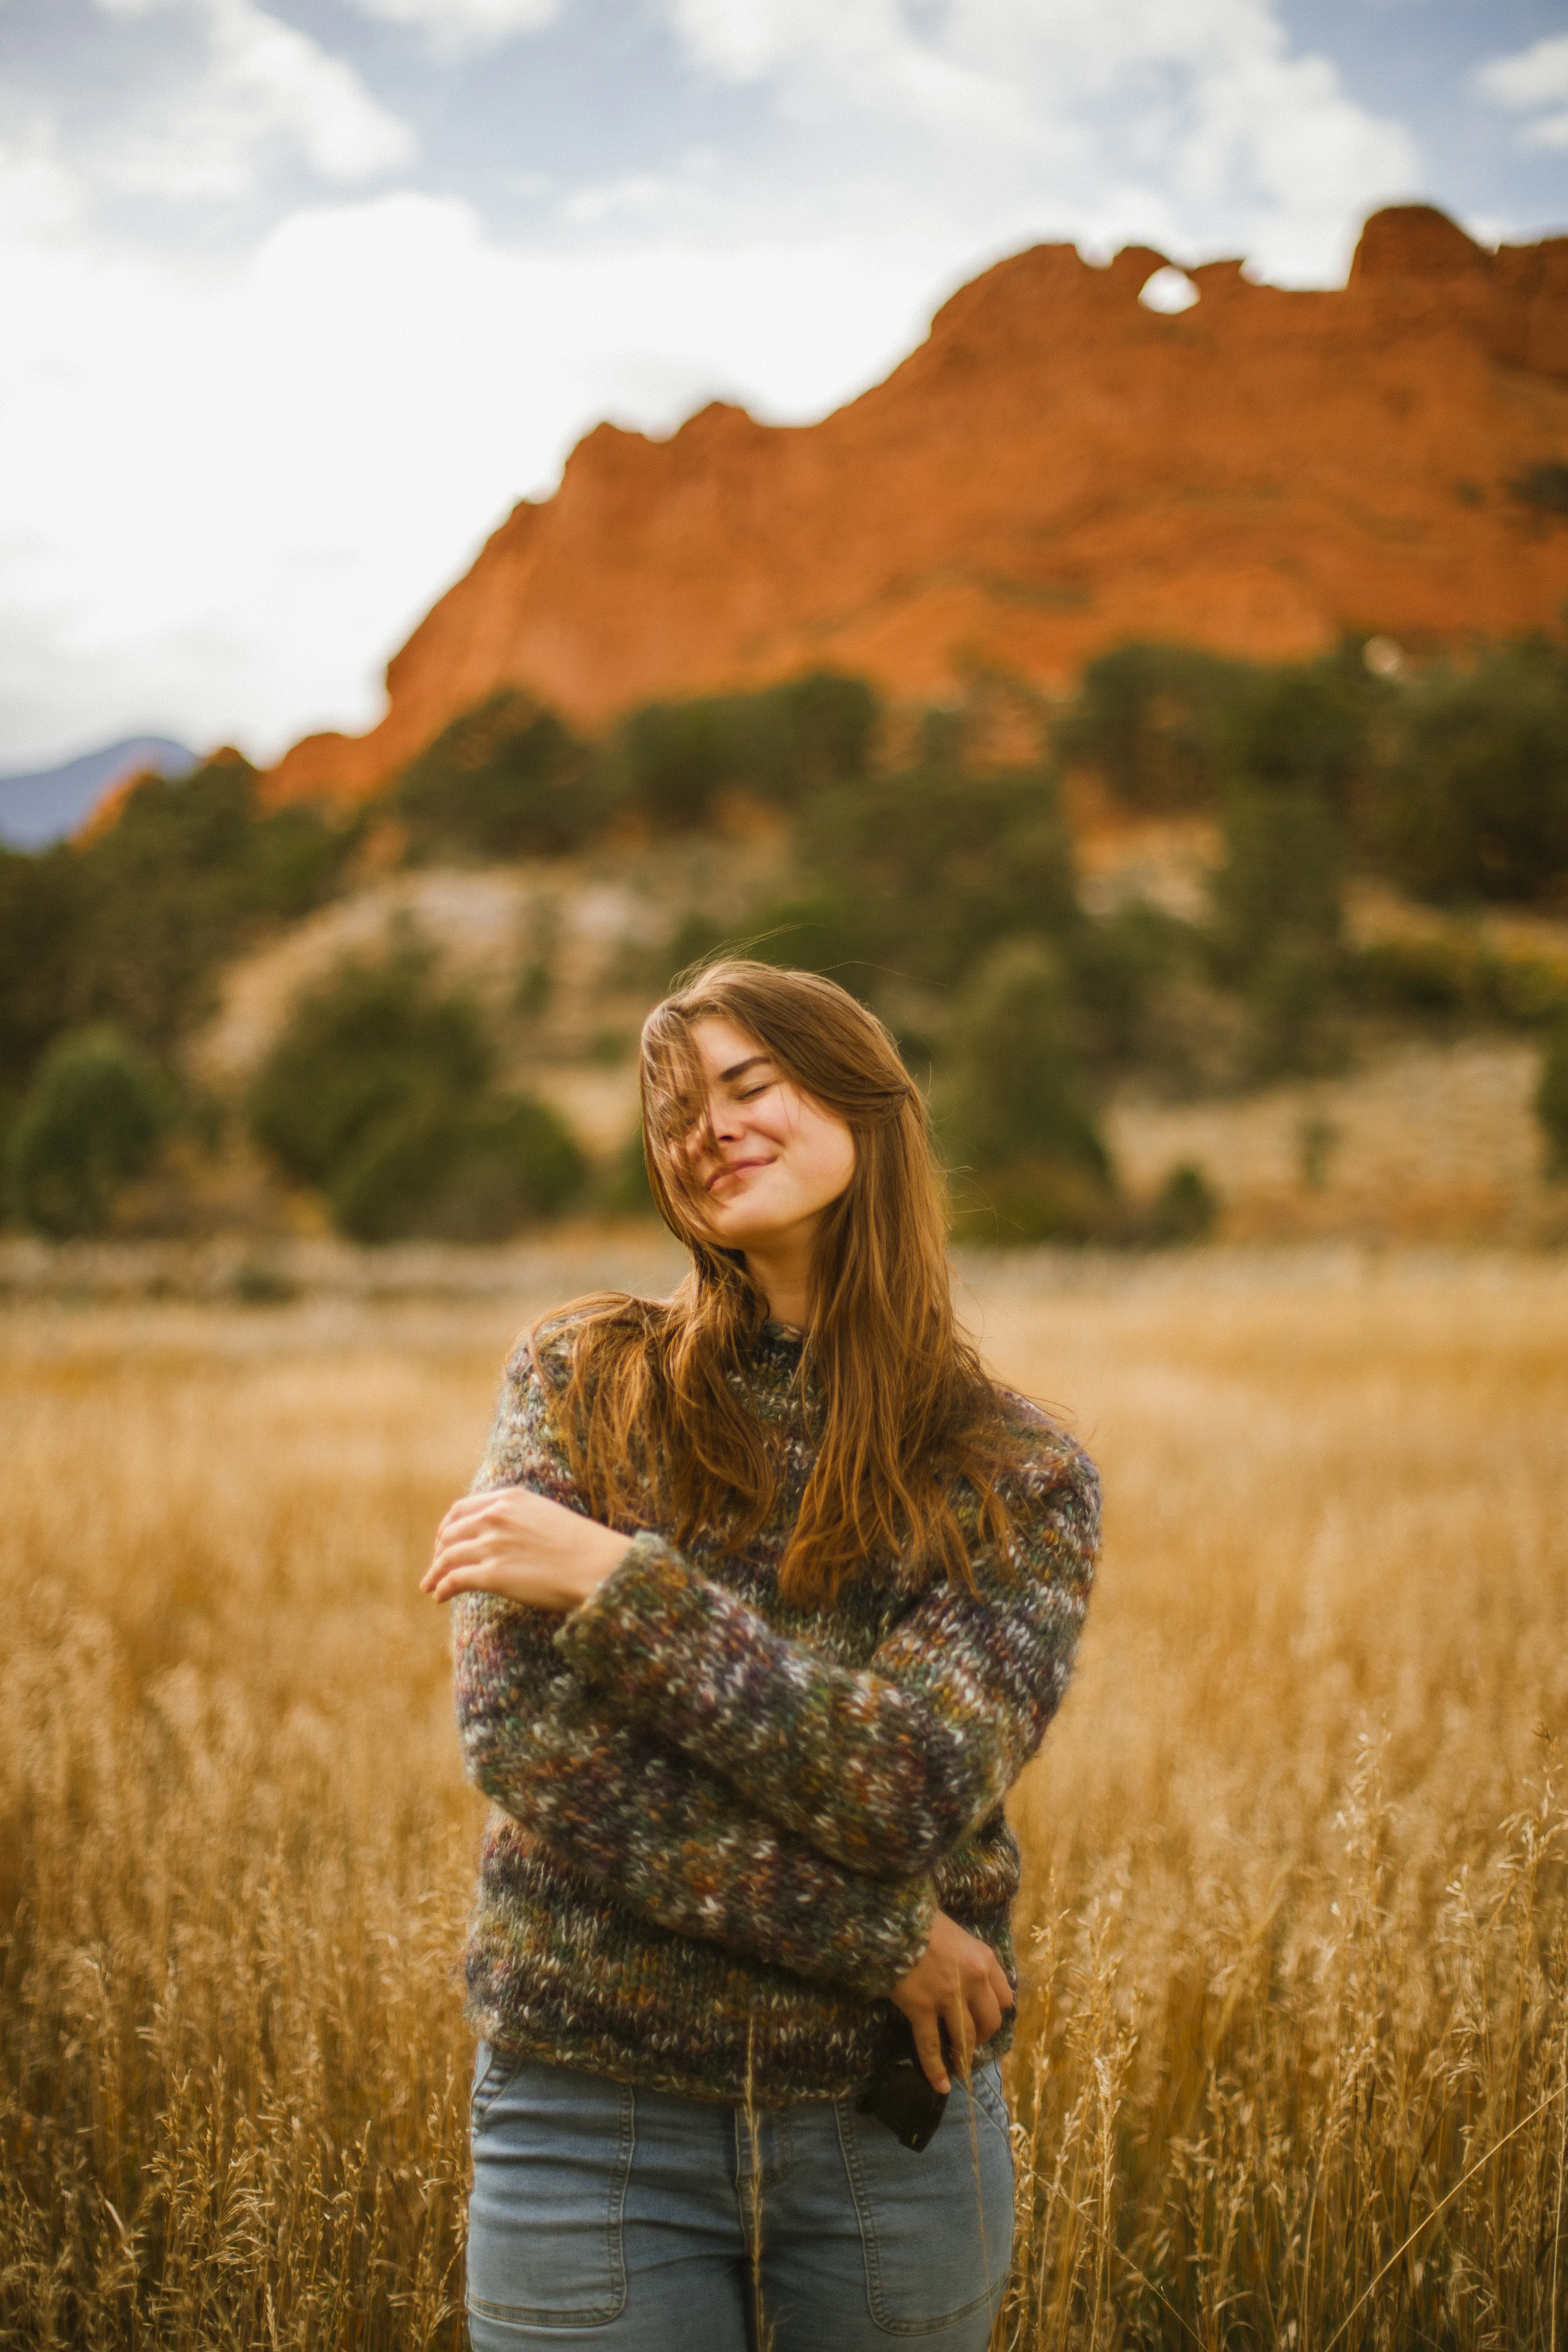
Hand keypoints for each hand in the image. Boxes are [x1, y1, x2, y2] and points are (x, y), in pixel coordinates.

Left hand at [420, 1488, 631, 1611]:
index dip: (447, 1528)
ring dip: (435, 1573)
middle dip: (439, 1552)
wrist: (598, 1565)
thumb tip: (502, 1534)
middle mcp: (495, 1517)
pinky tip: (440, 1597)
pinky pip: (455, 1580)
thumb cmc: (581, 1545)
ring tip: (430, 1586)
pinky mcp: (493, 1574)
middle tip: (436, 1568)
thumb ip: (518, 1517)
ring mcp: (492, 1545)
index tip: (444, 1542)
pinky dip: (443, 1588)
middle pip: (450, 1533)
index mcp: (509, 1499)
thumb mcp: (545, 1515)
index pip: (461, 1510)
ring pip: (447, 1557)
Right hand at [891, 1909, 1013, 2093]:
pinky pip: (931, 2046)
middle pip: (990, 2022)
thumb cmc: (923, 1921)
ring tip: (960, 2067)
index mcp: (985, 1960)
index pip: (1004, 1997)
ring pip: (965, 2037)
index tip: (985, 2019)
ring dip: (964, 2056)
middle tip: (972, 2043)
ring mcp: (948, 1996)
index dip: (995, 2012)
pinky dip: (936, 2069)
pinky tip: (941, 2086)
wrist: (894, 1920)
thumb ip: (967, 1955)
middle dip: (982, 2037)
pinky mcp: (922, 2008)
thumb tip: (965, 1971)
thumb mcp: (956, 1933)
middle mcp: (974, 1980)